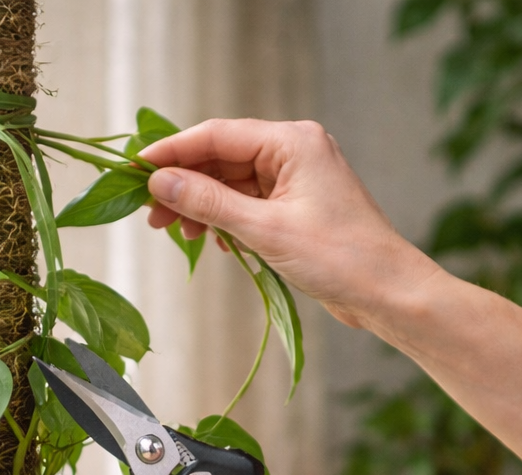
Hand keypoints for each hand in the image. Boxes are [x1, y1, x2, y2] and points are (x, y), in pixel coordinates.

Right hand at [138, 119, 437, 329]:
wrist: (386, 292)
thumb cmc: (339, 257)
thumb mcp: (263, 229)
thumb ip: (208, 203)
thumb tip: (161, 183)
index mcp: (291, 142)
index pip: (216, 136)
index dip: (172, 152)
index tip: (135, 170)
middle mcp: (293, 152)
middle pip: (221, 158)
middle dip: (184, 185)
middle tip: (149, 213)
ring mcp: (295, 180)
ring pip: (231, 184)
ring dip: (201, 206)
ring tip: (176, 232)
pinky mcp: (296, 208)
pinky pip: (247, 205)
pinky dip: (224, 220)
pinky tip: (211, 241)